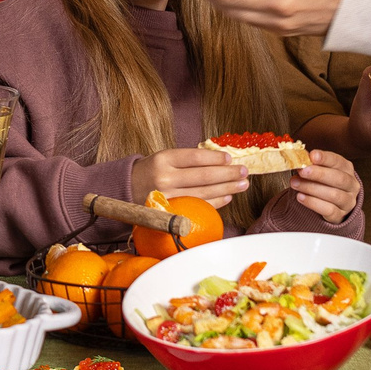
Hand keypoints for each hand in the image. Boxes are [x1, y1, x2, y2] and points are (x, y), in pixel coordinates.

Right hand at [131, 147, 248, 206]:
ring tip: (242, 184)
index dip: (216, 158)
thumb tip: (221, 160)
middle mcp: (165, 178)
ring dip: (227, 188)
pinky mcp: (171, 211)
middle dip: (228, 174)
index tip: (230, 158)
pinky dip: (216, 202)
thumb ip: (188, 159)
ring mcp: (168, 197)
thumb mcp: (164, 158)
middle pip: (203, 176)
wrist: (126, 189)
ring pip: (204, 192)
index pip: (195, 157)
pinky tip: (228, 196)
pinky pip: (199, 206)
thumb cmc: (150, 171)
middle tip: (244, 172)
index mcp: (163, 159)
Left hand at [286, 149, 362, 224]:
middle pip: (339, 178)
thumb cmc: (324, 183)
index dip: (325, 158)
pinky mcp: (340, 215)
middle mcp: (351, 185)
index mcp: (347, 169)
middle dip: (319, 174)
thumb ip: (312, 164)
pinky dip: (313, 203)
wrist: (332, 205)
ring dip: (312, 188)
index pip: (338, 161)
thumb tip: (299, 156)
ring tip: (295, 184)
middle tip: (302, 171)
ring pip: (334, 195)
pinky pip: (329, 210)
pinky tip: (300, 197)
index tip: (312, 155)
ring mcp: (348, 201)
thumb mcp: (321, 170)